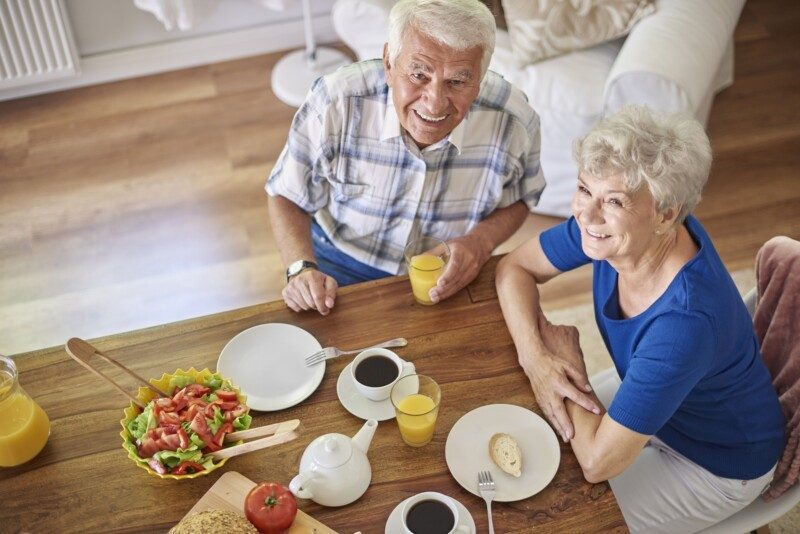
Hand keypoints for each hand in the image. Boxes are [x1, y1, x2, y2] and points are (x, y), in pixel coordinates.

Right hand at [281, 269, 337, 314]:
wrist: (303, 273)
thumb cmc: (319, 280)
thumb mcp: (330, 282)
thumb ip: (331, 293)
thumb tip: (329, 305)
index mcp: (312, 276)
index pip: (318, 297)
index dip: (323, 307)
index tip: (326, 310)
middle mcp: (299, 280)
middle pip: (311, 303)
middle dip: (316, 305)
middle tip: (317, 300)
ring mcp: (291, 286)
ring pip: (303, 307)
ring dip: (309, 306)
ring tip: (310, 298)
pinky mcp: (285, 292)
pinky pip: (296, 308)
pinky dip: (301, 307)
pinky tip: (303, 299)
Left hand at [429, 234, 491, 302]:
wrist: (481, 244)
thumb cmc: (461, 244)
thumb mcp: (447, 244)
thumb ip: (432, 252)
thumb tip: (416, 259)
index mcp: (461, 252)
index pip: (455, 265)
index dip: (448, 275)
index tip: (439, 283)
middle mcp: (469, 262)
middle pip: (456, 278)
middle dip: (443, 288)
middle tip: (432, 294)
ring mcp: (472, 270)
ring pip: (459, 284)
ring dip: (446, 293)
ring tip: (434, 298)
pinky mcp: (472, 277)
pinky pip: (461, 286)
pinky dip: (451, 292)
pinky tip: (443, 295)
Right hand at [520, 315, 599, 441]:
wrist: (533, 361)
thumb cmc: (552, 363)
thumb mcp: (567, 366)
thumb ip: (579, 378)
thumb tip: (589, 390)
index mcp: (560, 383)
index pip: (576, 395)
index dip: (587, 403)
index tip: (597, 411)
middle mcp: (551, 392)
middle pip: (559, 411)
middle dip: (565, 424)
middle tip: (572, 436)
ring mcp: (544, 397)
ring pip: (552, 415)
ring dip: (559, 427)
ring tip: (566, 438)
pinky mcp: (540, 400)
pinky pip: (547, 413)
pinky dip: (553, 422)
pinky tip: (559, 430)